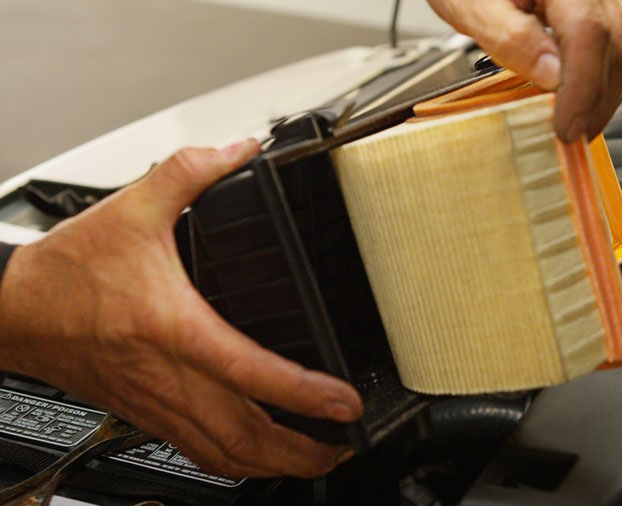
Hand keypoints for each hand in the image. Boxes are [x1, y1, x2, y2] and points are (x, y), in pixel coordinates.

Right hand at [0, 140, 362, 477]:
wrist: (12, 310)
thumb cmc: (67, 270)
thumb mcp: (132, 208)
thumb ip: (190, 171)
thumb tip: (240, 149)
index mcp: (173, 328)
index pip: (251, 371)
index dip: (304, 394)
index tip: (344, 404)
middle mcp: (169, 377)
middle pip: (245, 437)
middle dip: (303, 453)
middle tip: (346, 445)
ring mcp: (157, 403)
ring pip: (224, 455)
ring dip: (276, 466)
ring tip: (317, 459)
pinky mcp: (145, 414)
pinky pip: (198, 452)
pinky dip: (237, 462)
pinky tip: (258, 456)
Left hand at [428, 0, 621, 141]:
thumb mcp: (473, 7)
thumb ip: (511, 38)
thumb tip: (552, 75)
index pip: (587, 32)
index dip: (582, 87)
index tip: (566, 126)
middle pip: (614, 44)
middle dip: (595, 100)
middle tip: (569, 136)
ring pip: (619, 49)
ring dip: (599, 95)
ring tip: (572, 125)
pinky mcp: (593, 10)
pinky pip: (609, 46)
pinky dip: (596, 80)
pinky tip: (574, 101)